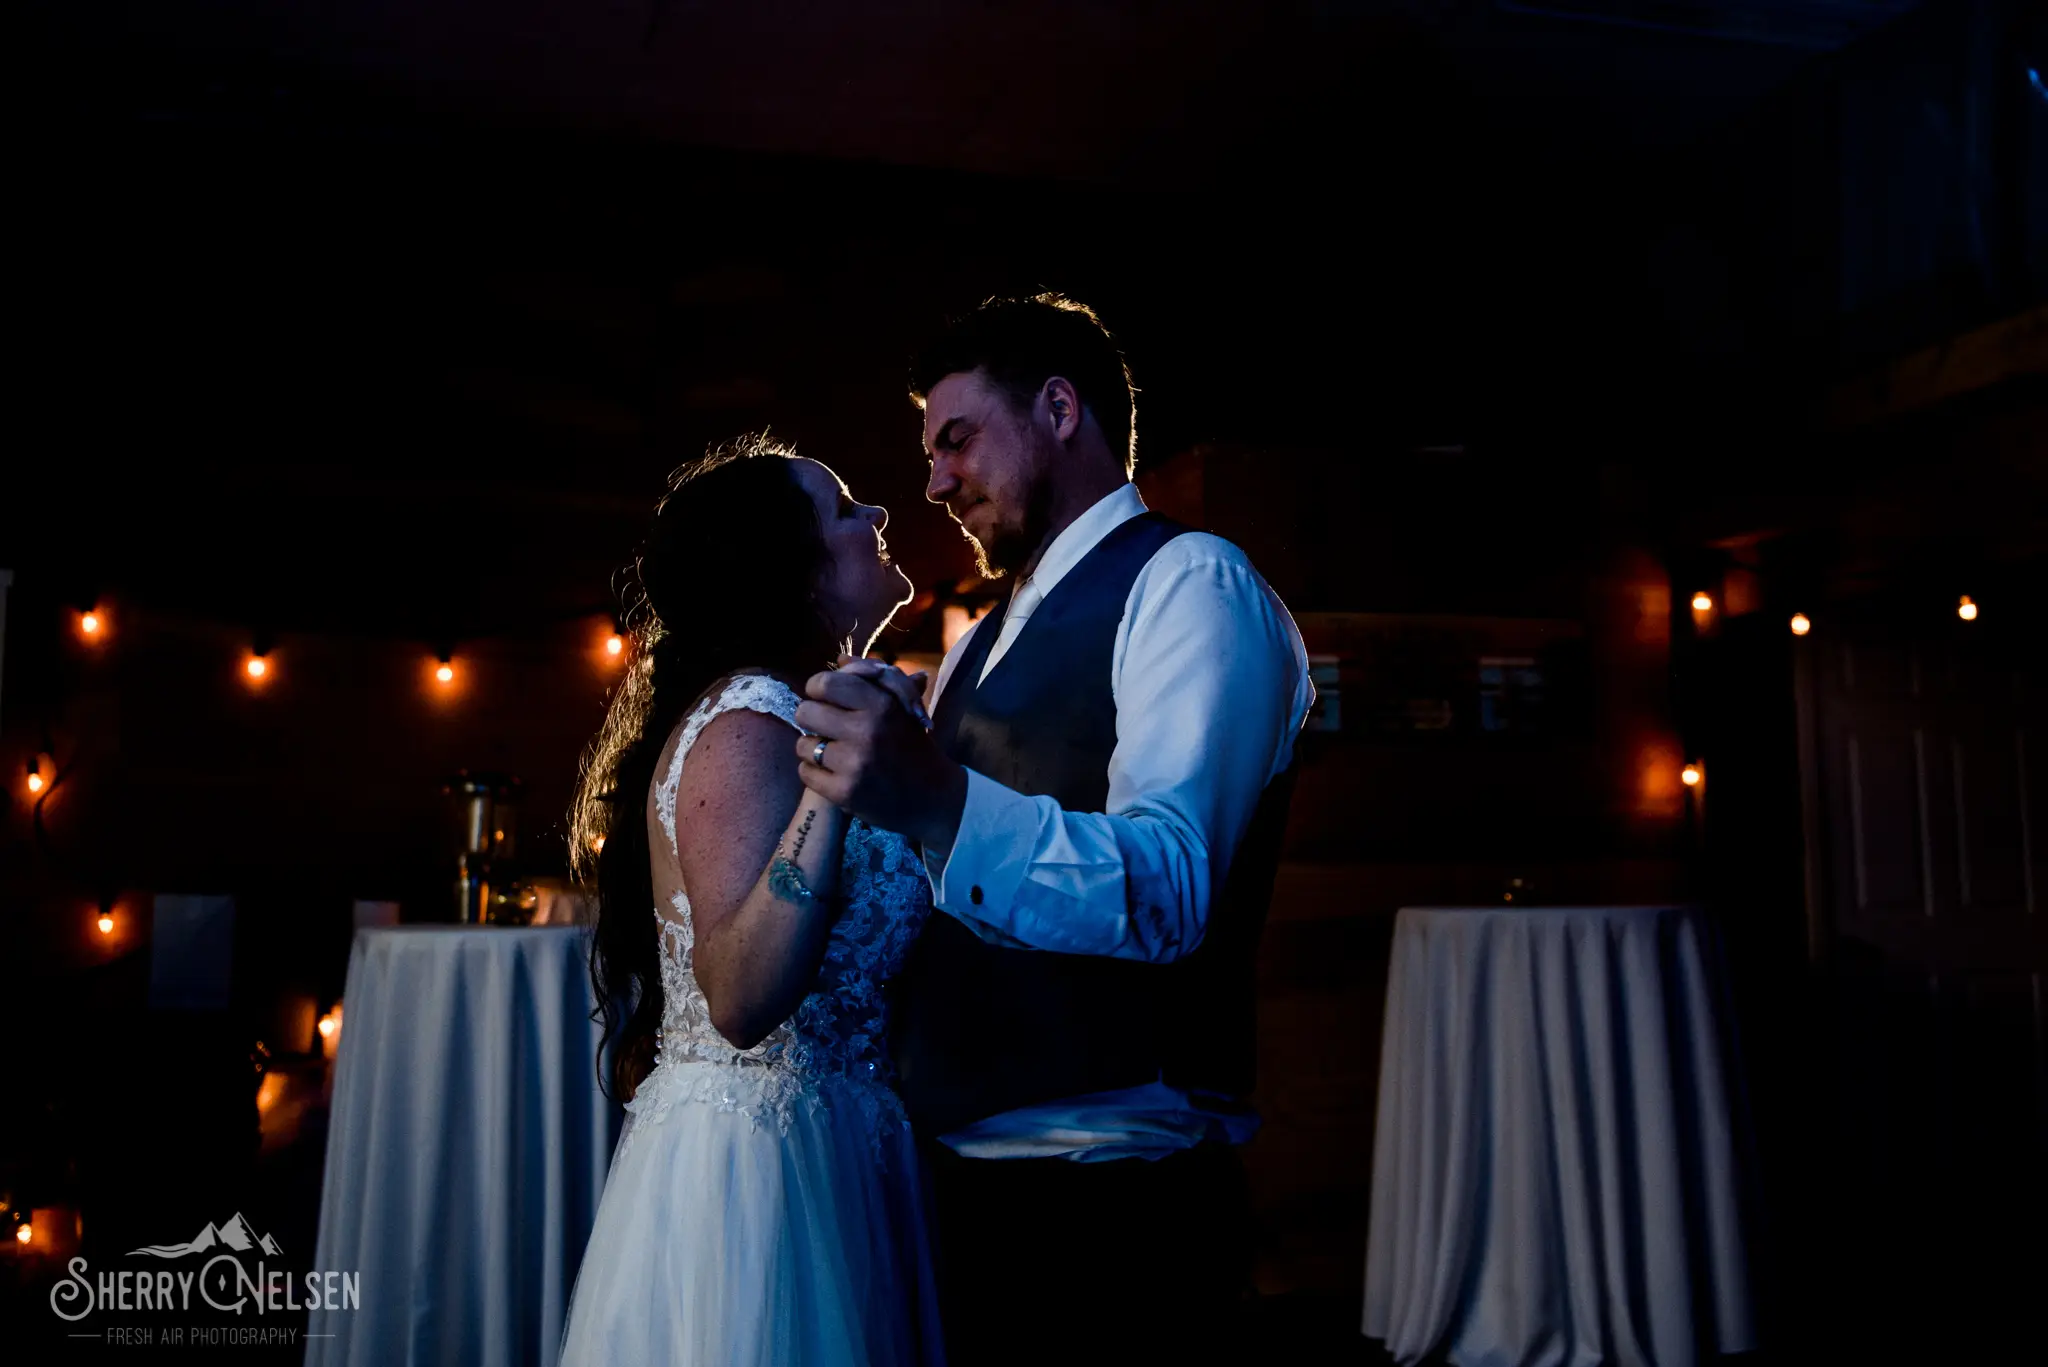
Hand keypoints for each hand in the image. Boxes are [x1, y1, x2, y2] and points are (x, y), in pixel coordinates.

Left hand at [794, 668, 965, 850]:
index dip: (819, 689)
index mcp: (881, 704)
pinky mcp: (844, 792)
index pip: (824, 683)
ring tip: (834, 754)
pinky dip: (816, 774)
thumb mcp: (902, 706)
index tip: (827, 700)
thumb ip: (872, 679)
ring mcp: (854, 763)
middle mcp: (866, 730)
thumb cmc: (913, 746)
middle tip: (829, 728)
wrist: (933, 796)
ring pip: (803, 744)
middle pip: (805, 712)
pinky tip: (834, 774)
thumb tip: (840, 660)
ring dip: (815, 748)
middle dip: (813, 719)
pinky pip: (805, 773)